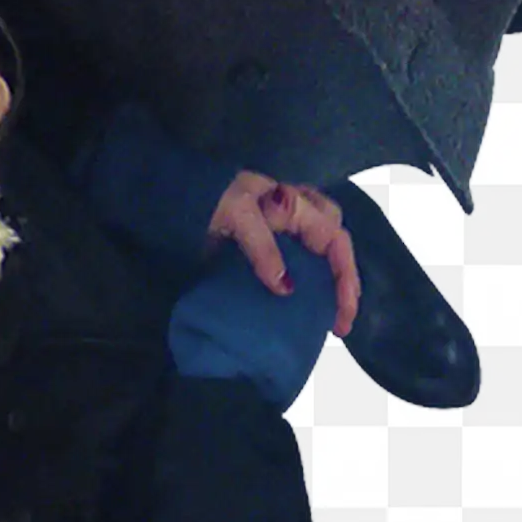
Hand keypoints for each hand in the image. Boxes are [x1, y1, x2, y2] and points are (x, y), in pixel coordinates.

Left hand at [206, 171, 361, 336]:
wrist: (175, 199)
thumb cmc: (209, 199)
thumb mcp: (238, 215)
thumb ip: (263, 247)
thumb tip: (286, 288)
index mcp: (294, 203)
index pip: (334, 239)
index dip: (345, 275)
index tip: (342, 311)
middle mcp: (295, 216)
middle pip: (335, 247)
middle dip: (344, 283)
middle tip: (340, 323)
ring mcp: (281, 232)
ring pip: (320, 256)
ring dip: (329, 286)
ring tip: (329, 322)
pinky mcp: (264, 249)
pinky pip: (297, 266)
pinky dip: (305, 287)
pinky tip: (303, 309)